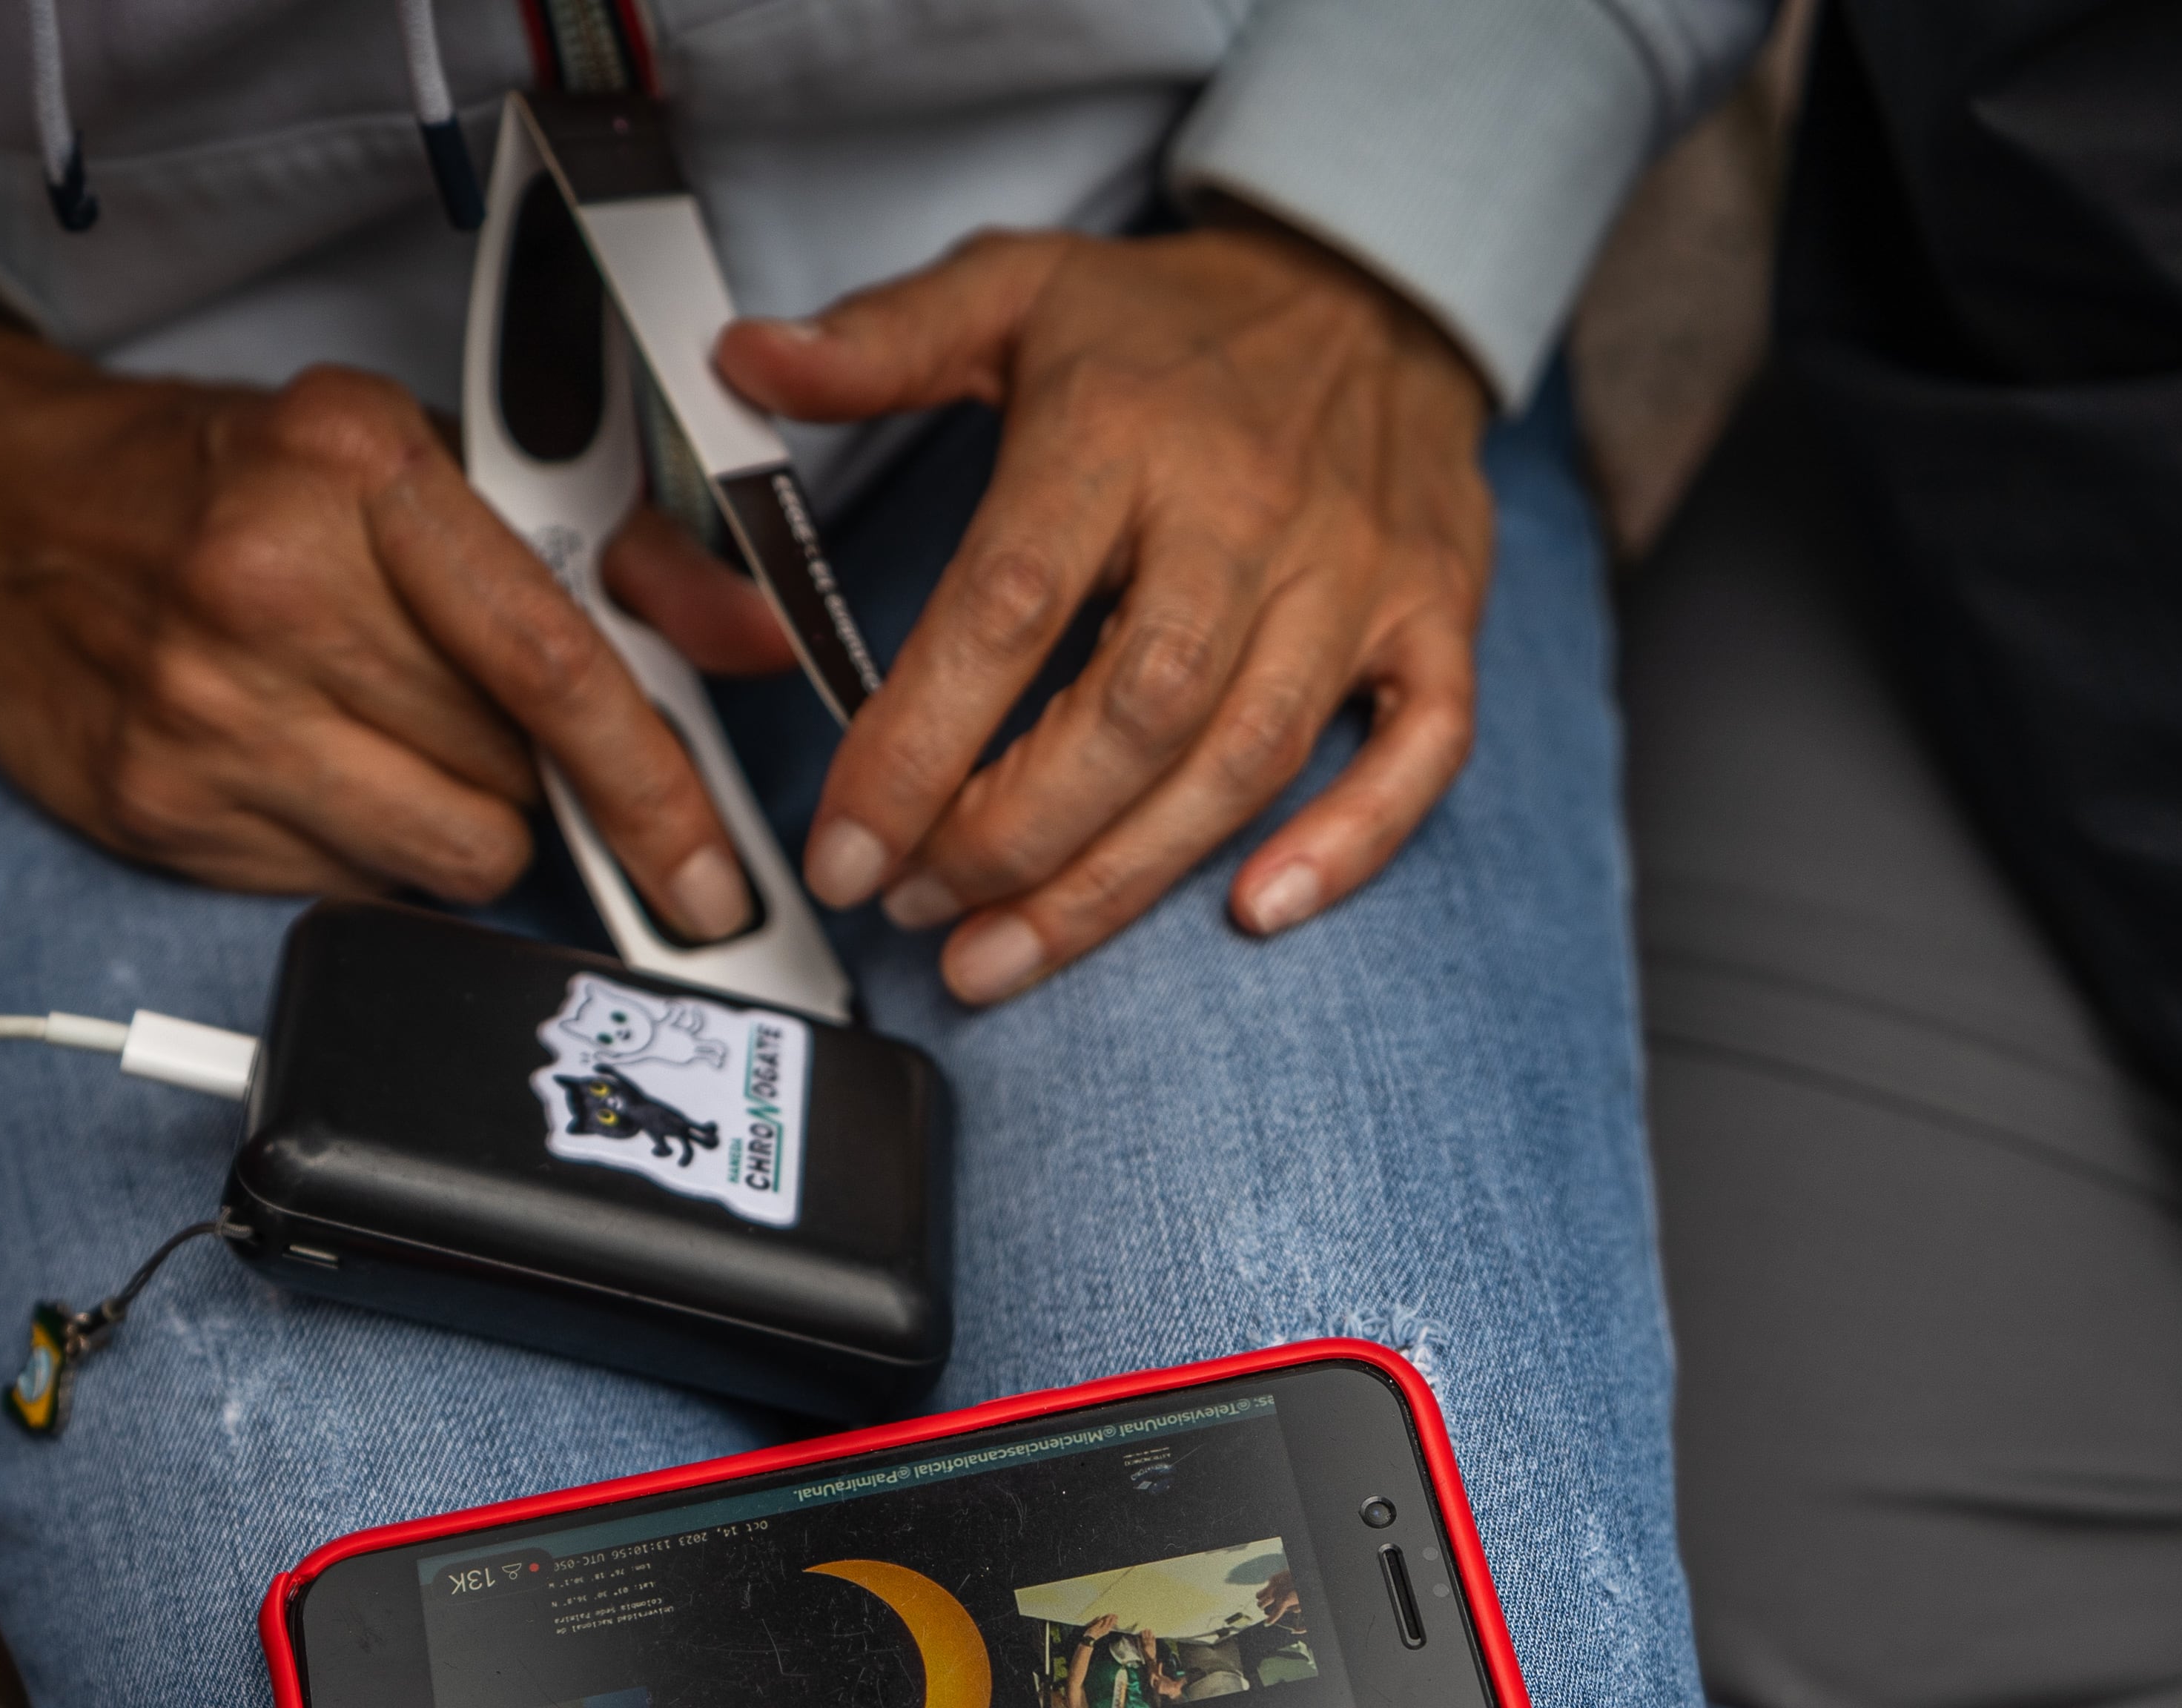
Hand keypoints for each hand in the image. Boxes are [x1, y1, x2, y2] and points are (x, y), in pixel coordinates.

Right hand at [0, 295, 759, 934]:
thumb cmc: (218, 479)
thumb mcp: (399, 453)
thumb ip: (585, 539)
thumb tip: (736, 634)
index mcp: (351, 473)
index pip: (550, 661)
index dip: (651, 779)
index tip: (709, 864)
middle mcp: (271, 592)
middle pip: (515, 770)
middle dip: (539, 767)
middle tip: (482, 715)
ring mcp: (208, 714)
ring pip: (453, 854)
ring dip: (463, 820)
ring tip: (393, 738)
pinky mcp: (165, 811)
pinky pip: (356, 890)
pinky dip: (367, 848)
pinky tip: (309, 765)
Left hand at [716, 221, 1493, 1003]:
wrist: (1374, 279)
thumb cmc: (1172, 321)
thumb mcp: (1015, 288)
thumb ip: (882, 340)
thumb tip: (747, 360)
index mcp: (1123, 437)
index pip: (1008, 612)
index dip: (917, 749)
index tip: (844, 850)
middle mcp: (1245, 515)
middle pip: (1131, 717)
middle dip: (1010, 841)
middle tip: (913, 906)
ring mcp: (1353, 575)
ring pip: (1244, 761)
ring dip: (1121, 880)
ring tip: (1002, 953)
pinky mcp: (1434, 616)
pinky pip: (1419, 748)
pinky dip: (1349, 842)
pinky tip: (1253, 912)